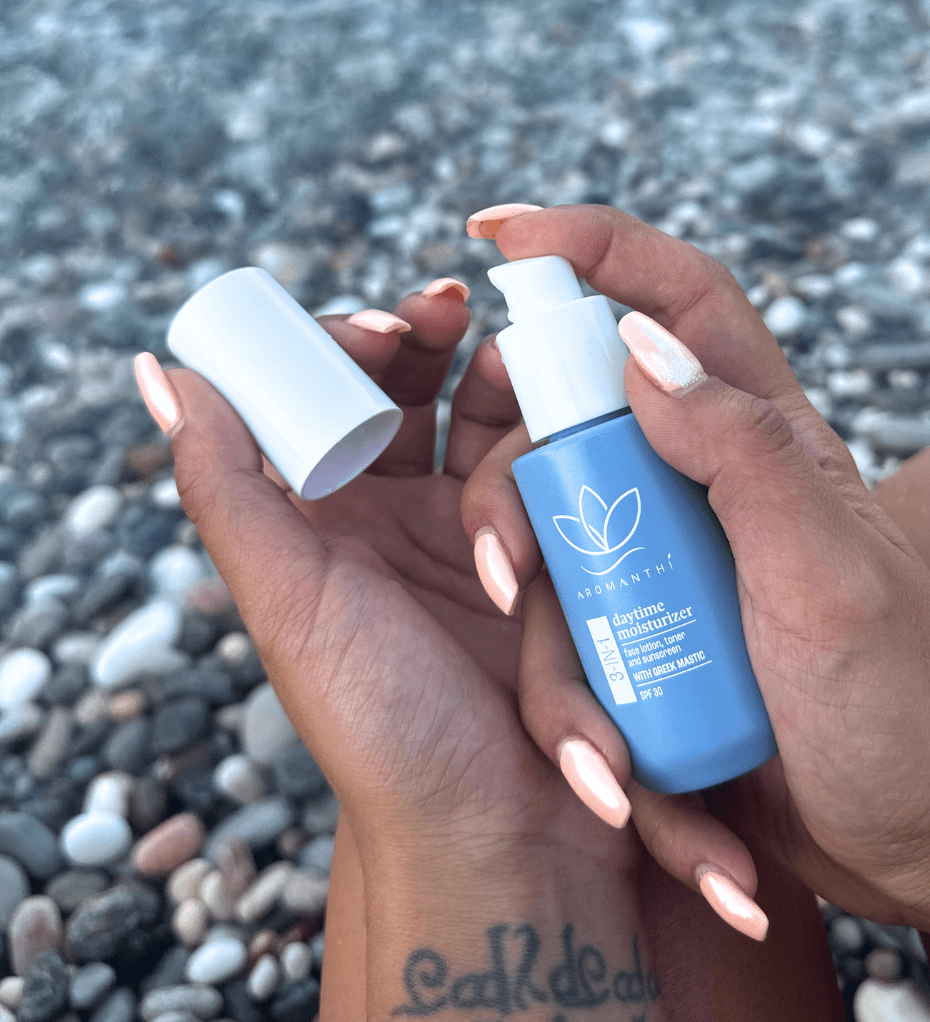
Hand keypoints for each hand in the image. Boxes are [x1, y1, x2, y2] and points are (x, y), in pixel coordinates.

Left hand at [137, 278, 692, 1018]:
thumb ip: (227, 487)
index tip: (385, 327)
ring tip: (513, 363)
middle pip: (415, 393)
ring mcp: (484, 533)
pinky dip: (553, 435)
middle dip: (430, 338)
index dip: (350, 347)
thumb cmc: (385, 724)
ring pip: (489, 416)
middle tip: (451, 307)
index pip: (330, 403)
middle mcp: (403, 521)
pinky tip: (564, 423)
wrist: (505, 826)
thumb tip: (161, 373)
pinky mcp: (557, 555)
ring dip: (498, 379)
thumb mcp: (287, 601)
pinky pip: (554, 467)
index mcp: (328, 526)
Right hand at [461, 205, 929, 953]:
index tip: (500, 231)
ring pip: (548, 554)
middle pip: (568, 430)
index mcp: (760, 440)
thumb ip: (744, 452)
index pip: (679, 302)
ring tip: (600, 759)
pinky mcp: (635, 638)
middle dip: (511, 493)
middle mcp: (697, 487)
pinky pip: (569, 652)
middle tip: (506, 577)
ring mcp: (660, 564)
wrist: (913, 837)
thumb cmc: (896, 704)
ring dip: (549, 654)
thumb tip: (637, 345)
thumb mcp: (829, 574)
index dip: (595, 246)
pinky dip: (582, 728)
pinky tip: (626, 794)